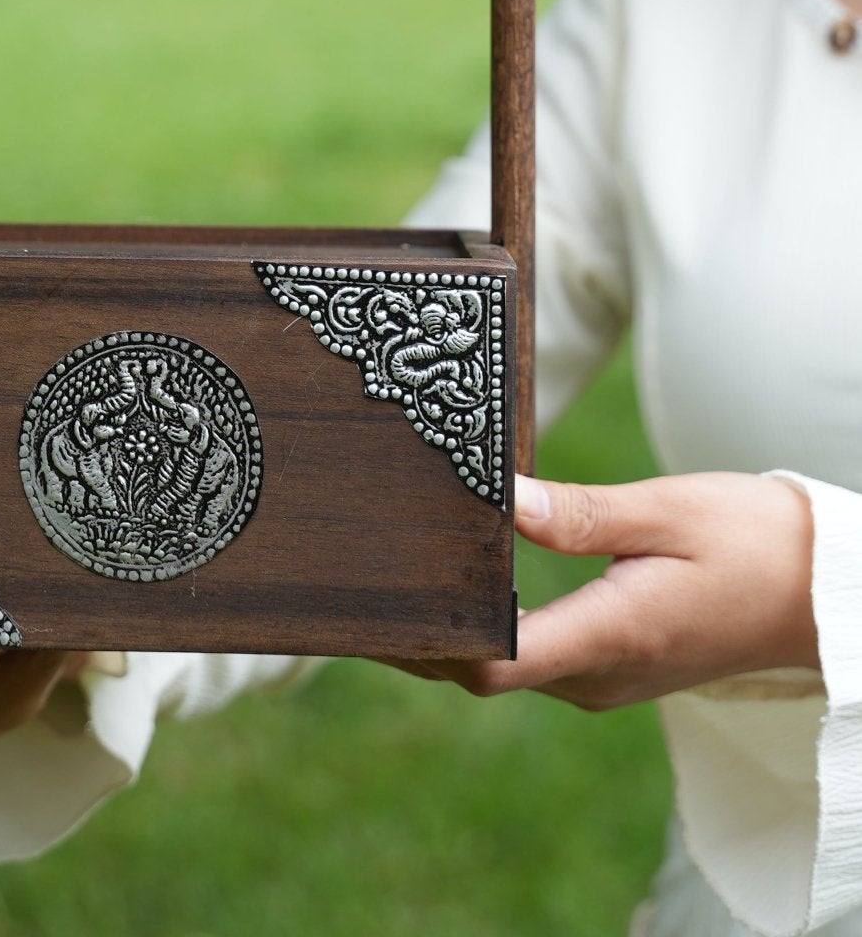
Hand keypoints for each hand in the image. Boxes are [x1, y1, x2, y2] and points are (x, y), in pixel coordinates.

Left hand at [386, 471, 818, 709]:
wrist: (829, 592)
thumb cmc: (756, 541)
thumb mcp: (666, 512)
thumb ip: (577, 512)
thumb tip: (494, 497)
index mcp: (613, 638)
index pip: (492, 665)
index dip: (426, 642)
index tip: (377, 603)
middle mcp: (602, 675)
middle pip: (484, 672)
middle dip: (421, 635)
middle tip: (361, 581)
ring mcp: (610, 677)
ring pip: (507, 668)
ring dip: (452, 633)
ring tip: (394, 575)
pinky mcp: (618, 663)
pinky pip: (535, 657)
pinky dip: (490, 630)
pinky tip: (462, 585)